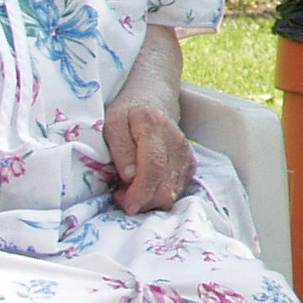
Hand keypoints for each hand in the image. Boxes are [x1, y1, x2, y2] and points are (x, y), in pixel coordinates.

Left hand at [103, 96, 194, 213]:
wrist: (155, 97)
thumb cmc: (128, 111)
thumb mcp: (112, 123)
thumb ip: (120, 148)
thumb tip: (129, 176)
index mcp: (154, 128)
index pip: (154, 167)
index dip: (141, 191)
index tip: (127, 205)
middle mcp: (176, 143)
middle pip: (166, 186)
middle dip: (142, 201)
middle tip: (120, 194)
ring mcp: (186, 154)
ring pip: (173, 192)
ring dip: (150, 200)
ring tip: (130, 189)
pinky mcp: (189, 163)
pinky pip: (178, 190)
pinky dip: (160, 195)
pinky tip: (145, 186)